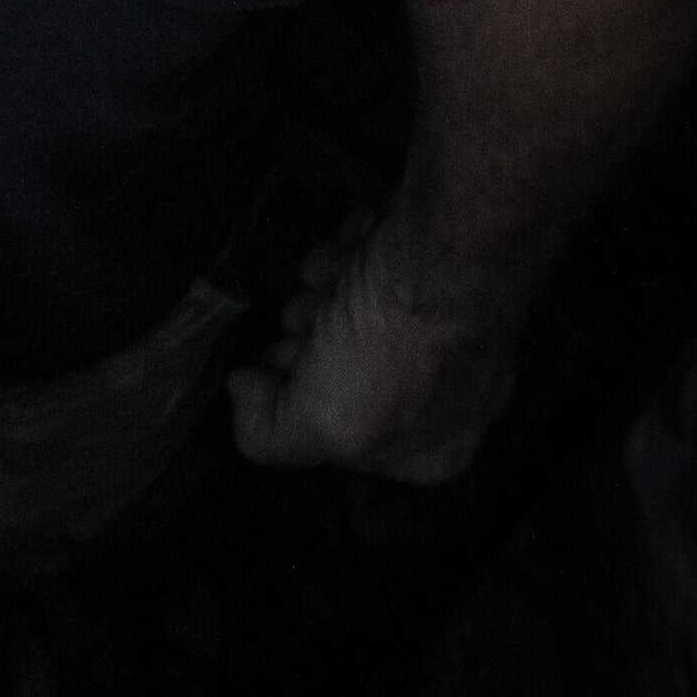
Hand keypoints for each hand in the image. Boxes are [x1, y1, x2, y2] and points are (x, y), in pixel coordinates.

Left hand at [229, 212, 518, 484]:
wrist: (450, 245)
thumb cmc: (402, 339)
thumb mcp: (324, 423)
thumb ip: (268, 434)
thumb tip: (246, 393)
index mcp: (433, 451)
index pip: (331, 439)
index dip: (296, 400)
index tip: (285, 370)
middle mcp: (446, 395)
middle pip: (328, 369)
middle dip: (310, 336)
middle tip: (321, 320)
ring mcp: (442, 330)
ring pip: (336, 311)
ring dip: (325, 286)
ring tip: (345, 276)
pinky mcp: (433, 275)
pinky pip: (359, 264)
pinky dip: (348, 250)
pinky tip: (361, 245)